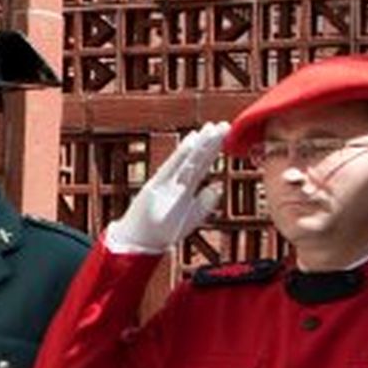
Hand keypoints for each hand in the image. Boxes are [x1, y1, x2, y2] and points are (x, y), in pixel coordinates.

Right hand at [106, 121, 228, 252]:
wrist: (141, 242)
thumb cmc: (164, 232)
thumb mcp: (192, 218)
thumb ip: (205, 203)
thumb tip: (218, 186)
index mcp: (187, 189)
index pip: (204, 166)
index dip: (214, 151)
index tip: (225, 135)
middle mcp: (177, 182)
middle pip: (197, 159)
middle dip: (210, 143)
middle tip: (223, 125)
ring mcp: (166, 183)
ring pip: (187, 160)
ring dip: (199, 144)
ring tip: (210, 128)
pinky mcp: (156, 185)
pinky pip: (171, 167)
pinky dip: (182, 154)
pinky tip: (192, 141)